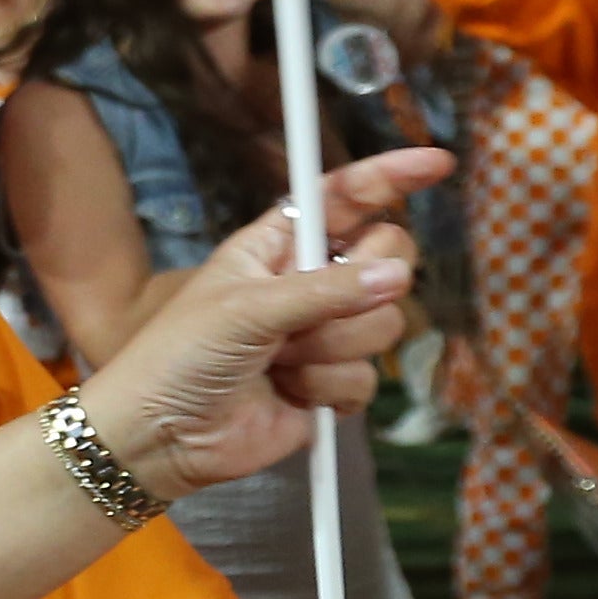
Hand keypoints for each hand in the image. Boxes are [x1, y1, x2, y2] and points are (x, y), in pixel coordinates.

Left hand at [80, 157, 439, 492]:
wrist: (161, 436)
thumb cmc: (178, 356)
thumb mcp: (243, 309)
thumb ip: (322, 291)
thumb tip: (395, 275)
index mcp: (277, 245)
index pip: (344, 198)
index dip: (389, 178)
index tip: (436, 163)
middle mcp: (307, 283)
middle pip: (384, 262)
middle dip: (354, 294)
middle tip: (304, 317)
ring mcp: (322, 335)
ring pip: (381, 326)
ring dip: (328, 350)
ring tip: (276, 364)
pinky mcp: (330, 385)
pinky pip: (367, 379)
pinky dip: (328, 391)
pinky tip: (288, 396)